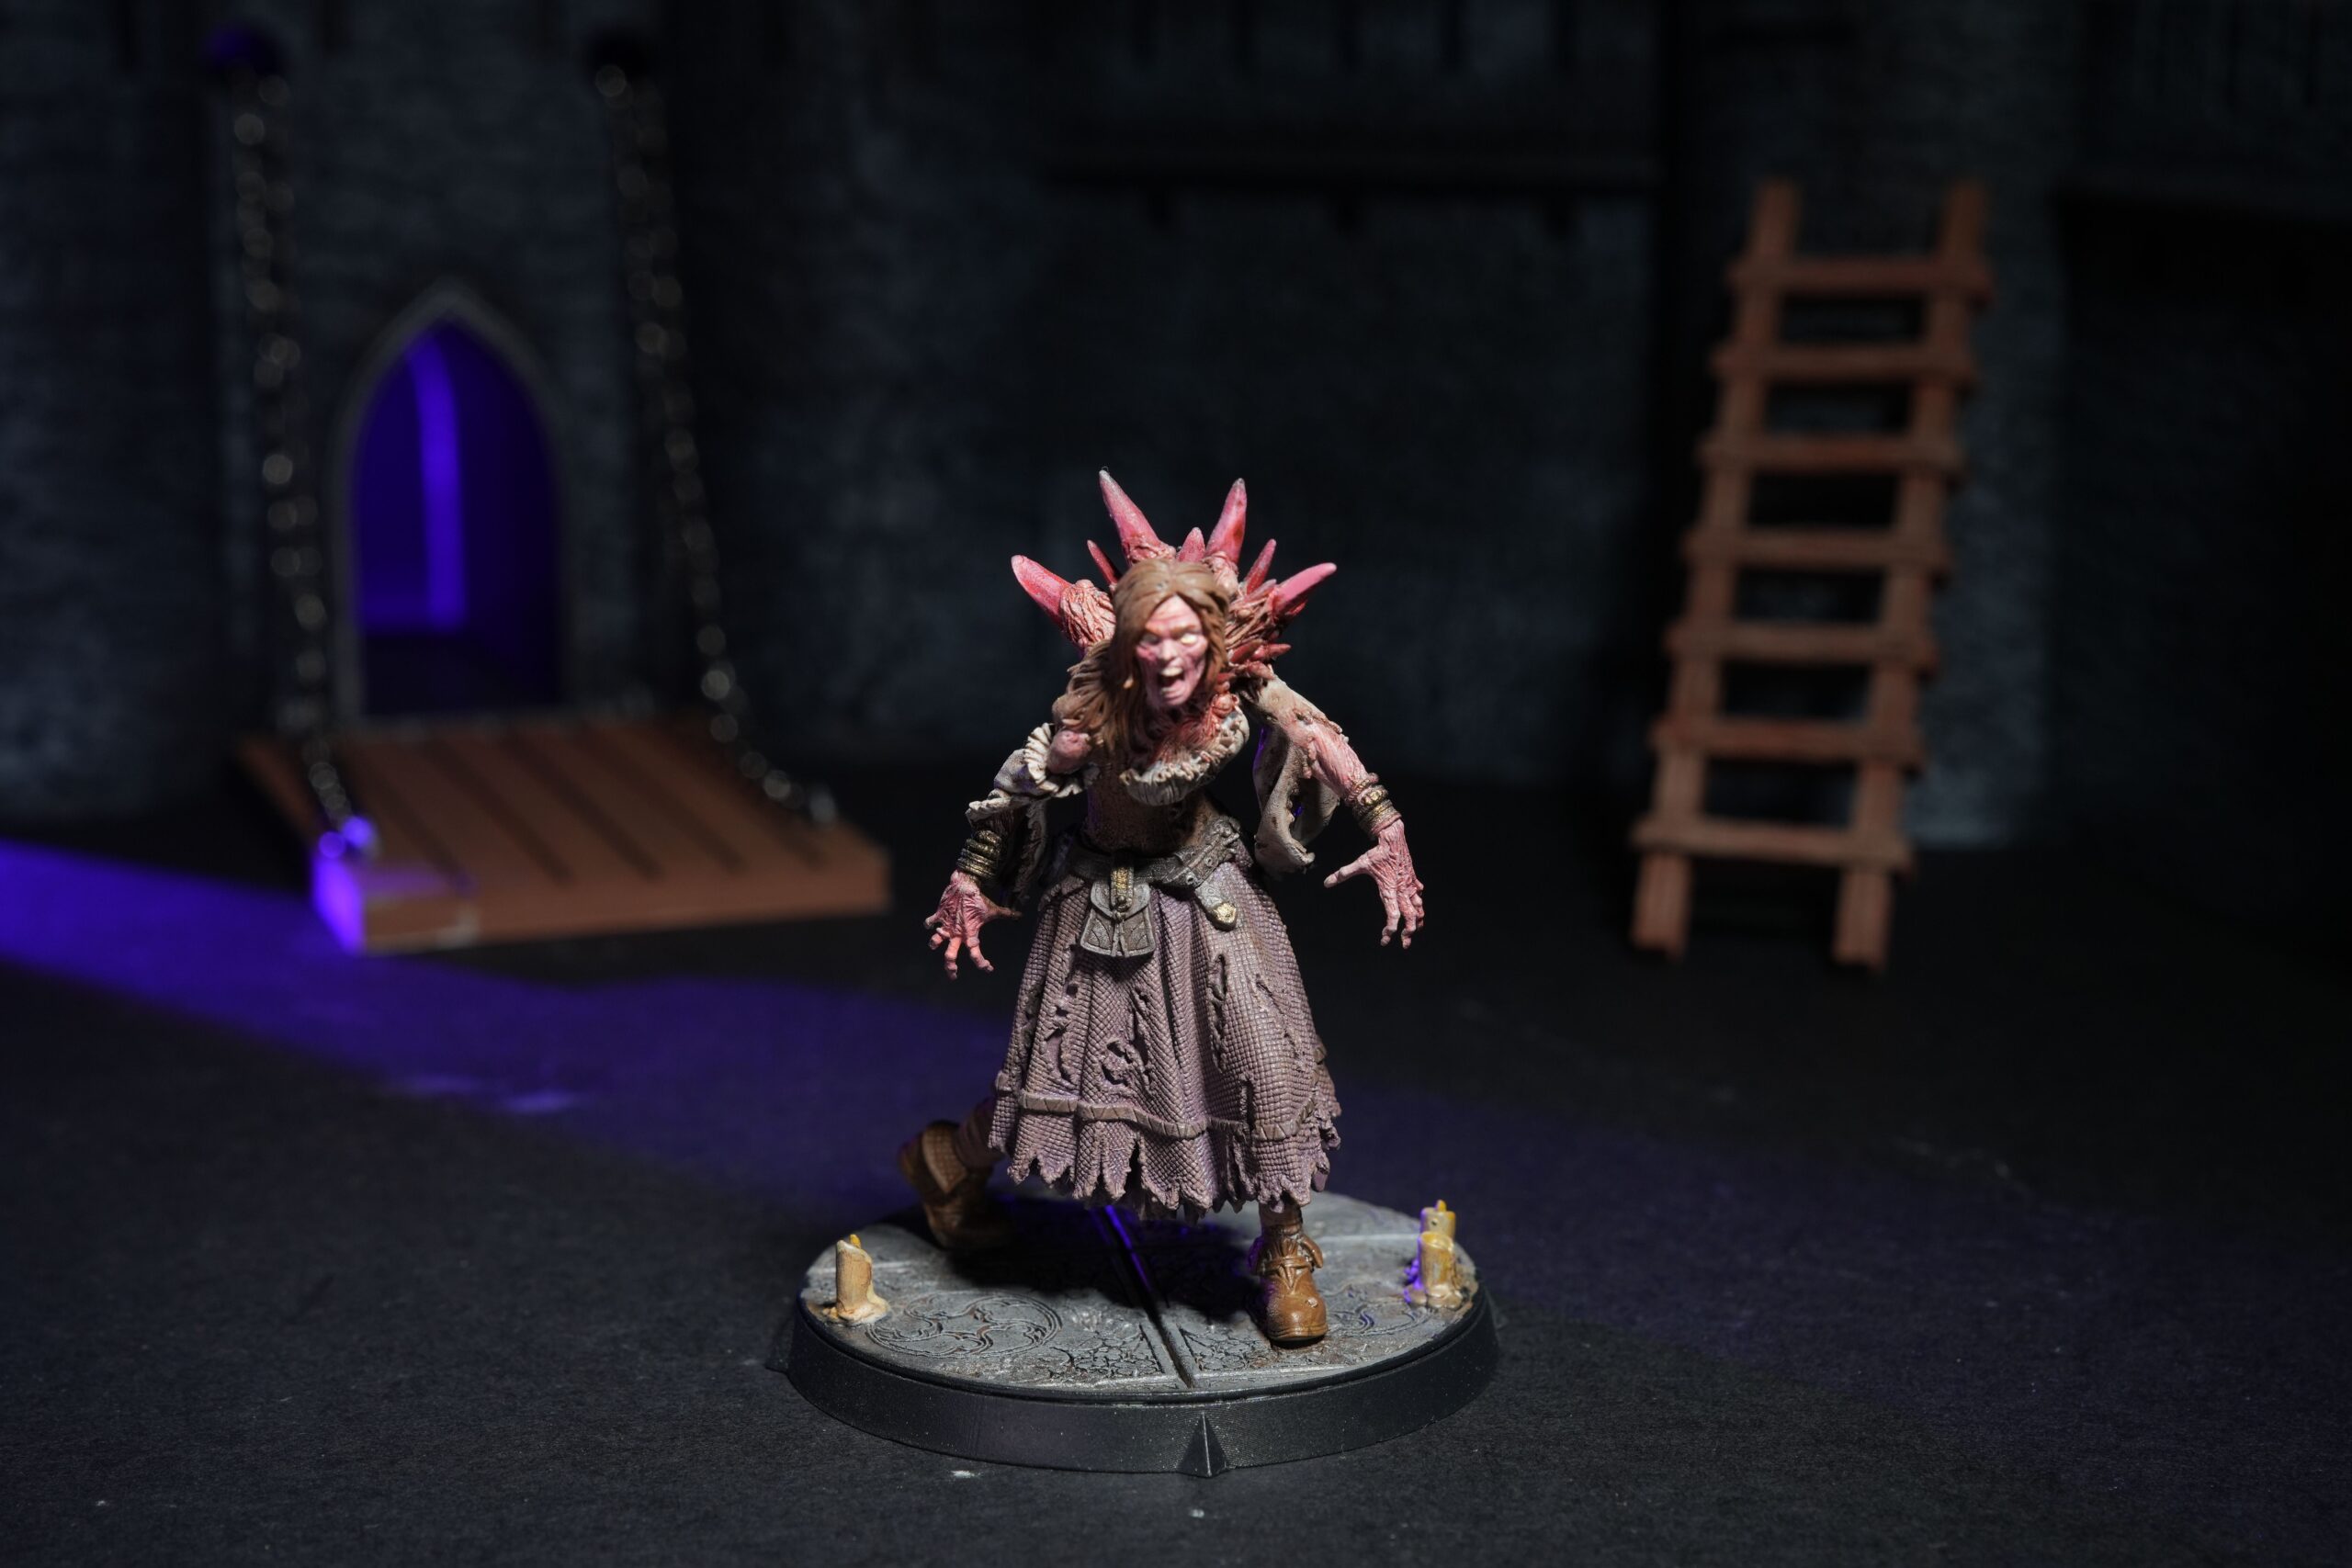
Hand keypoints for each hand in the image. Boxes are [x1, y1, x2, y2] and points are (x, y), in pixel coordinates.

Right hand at [924, 871, 1018, 977]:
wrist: (965, 885)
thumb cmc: (979, 899)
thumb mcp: (993, 909)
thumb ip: (1006, 914)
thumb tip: (1020, 915)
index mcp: (970, 934)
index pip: (975, 954)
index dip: (982, 963)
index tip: (988, 968)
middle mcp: (956, 933)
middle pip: (950, 956)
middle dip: (950, 968)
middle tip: (953, 975)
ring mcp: (946, 924)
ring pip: (935, 941)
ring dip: (934, 944)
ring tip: (934, 946)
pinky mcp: (939, 915)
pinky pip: (930, 922)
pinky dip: (929, 924)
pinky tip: (930, 925)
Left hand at [1322, 819, 1425, 947]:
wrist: (1394, 838)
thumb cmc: (1377, 852)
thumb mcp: (1359, 864)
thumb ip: (1343, 874)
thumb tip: (1326, 882)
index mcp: (1389, 890)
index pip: (1393, 916)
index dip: (1390, 930)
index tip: (1385, 938)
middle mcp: (1402, 890)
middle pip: (1410, 917)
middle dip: (1409, 933)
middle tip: (1405, 944)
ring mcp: (1409, 885)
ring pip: (1418, 908)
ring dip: (1417, 920)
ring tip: (1415, 930)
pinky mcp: (1413, 879)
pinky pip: (1418, 894)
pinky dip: (1419, 902)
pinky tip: (1418, 905)